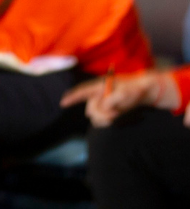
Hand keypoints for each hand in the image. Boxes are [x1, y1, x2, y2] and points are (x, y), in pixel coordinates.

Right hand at [62, 71, 181, 125]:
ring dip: (105, 118)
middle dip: (101, 113)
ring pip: (95, 116)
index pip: (82, 91)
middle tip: (116, 114)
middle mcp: (98, 95)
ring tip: (118, 115)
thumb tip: (102, 108)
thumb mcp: (125, 93)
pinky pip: (101, 120)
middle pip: (90, 108)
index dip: (72, 97)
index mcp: (100, 86)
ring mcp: (103, 104)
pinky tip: (116, 118)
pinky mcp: (109, 112)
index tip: (63, 103)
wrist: (145, 93)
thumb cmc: (135, 89)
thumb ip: (112, 100)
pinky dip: (107, 121)